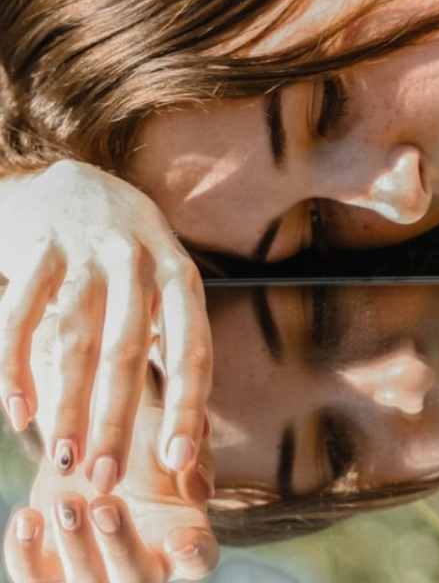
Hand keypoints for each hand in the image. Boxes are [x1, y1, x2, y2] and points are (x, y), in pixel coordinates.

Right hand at [0, 159, 212, 491]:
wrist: (77, 183)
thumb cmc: (132, 258)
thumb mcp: (166, 289)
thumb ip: (175, 353)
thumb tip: (197, 438)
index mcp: (181, 277)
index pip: (192, 348)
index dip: (188, 404)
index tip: (178, 460)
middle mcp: (139, 262)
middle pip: (128, 349)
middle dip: (116, 419)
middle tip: (106, 478)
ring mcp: (87, 252)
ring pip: (75, 337)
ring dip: (67, 404)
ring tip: (62, 460)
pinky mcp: (40, 247)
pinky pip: (20, 313)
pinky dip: (14, 365)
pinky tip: (18, 413)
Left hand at [3, 367, 218, 581]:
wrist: (94, 437)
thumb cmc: (143, 437)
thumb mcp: (168, 435)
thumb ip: (183, 449)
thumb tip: (187, 465)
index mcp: (185, 533)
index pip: (200, 558)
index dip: (192, 555)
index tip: (179, 540)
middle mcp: (145, 564)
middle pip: (138, 580)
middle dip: (119, 546)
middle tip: (104, 503)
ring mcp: (96, 573)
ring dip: (75, 549)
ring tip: (65, 501)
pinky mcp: (51, 570)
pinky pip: (34, 581)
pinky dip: (25, 555)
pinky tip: (28, 518)